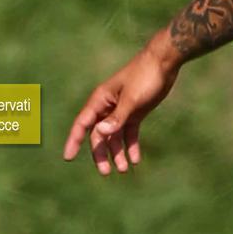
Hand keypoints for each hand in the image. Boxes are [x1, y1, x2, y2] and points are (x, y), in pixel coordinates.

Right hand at [62, 42, 178, 174]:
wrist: (165, 62)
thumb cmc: (145, 76)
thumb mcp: (132, 99)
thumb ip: (117, 117)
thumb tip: (100, 132)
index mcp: (101, 100)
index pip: (82, 123)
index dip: (74, 140)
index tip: (67, 157)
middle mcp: (108, 106)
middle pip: (99, 135)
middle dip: (101, 154)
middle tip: (107, 172)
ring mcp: (122, 110)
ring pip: (114, 136)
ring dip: (117, 153)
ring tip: (124, 170)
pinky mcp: (136, 112)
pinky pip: (129, 133)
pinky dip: (131, 146)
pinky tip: (135, 160)